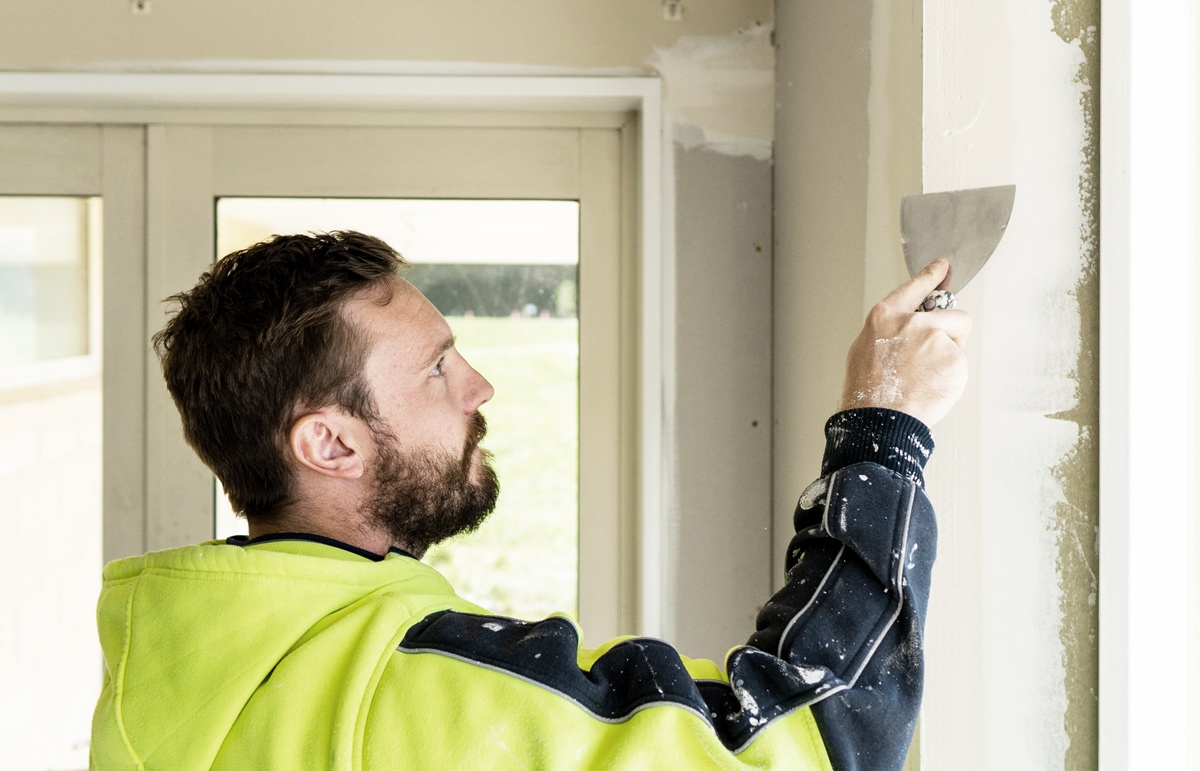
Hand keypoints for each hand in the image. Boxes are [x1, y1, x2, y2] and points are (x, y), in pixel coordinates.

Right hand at [840, 259, 971, 426]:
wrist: (879, 418)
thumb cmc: (867, 389)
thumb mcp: (864, 347)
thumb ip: (890, 330)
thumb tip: (907, 330)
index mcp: (888, 316)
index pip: (916, 286)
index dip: (932, 275)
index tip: (943, 267)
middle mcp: (915, 323)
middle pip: (955, 316)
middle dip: (952, 332)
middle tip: (934, 356)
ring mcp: (938, 341)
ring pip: (958, 346)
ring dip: (947, 360)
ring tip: (922, 380)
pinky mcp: (955, 362)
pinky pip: (959, 367)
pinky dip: (949, 378)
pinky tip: (930, 388)